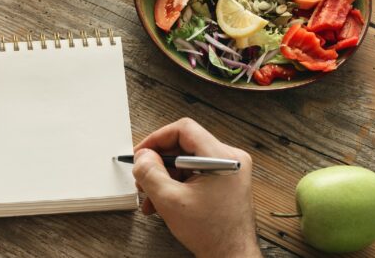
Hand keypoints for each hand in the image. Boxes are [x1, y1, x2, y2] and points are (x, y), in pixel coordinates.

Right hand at [133, 118, 259, 257]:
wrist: (231, 256)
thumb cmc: (213, 234)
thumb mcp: (170, 201)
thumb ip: (150, 173)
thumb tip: (143, 156)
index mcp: (223, 157)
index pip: (184, 130)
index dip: (157, 139)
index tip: (142, 153)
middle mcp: (230, 159)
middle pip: (184, 145)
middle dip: (159, 163)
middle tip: (143, 176)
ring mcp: (228, 170)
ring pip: (186, 161)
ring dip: (164, 177)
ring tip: (150, 196)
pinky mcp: (224, 181)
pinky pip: (194, 173)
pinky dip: (176, 184)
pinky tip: (162, 201)